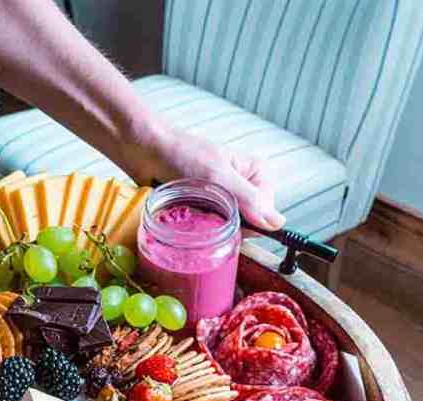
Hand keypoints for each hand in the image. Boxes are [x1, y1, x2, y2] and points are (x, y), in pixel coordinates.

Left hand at [126, 127, 285, 231]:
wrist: (145, 150)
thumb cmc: (181, 156)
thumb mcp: (218, 178)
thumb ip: (248, 200)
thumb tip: (277, 223)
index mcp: (253, 172)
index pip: (266, 210)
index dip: (251, 220)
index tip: (233, 222)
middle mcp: (240, 185)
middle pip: (246, 221)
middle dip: (228, 224)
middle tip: (207, 215)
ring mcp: (220, 197)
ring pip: (226, 226)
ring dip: (211, 227)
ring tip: (194, 214)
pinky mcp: (201, 206)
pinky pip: (208, 226)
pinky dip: (199, 226)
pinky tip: (188, 220)